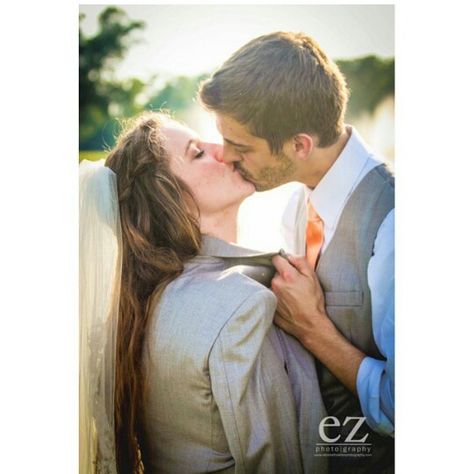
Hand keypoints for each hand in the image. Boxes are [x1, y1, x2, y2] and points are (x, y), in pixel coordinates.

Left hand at [271, 253, 365, 393]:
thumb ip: (301, 262)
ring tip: (292, 296)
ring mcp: (271, 296)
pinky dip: (278, 298)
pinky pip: (272, 297)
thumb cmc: (313, 301)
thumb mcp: (312, 277)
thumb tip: (291, 256)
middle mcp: (275, 284)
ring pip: (273, 286)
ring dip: (280, 287)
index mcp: (286, 275)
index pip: (276, 259)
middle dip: (283, 276)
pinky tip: (288, 303)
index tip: (287, 264)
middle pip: (275, 273)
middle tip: (295, 284)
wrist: (310, 324)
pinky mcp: (270, 306)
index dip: (283, 260)